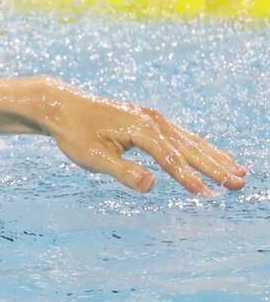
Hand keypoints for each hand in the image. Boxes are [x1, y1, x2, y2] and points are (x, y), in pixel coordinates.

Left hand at [32, 78, 246, 193]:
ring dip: (215, 157)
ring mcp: (153, 118)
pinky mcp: (150, 119)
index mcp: (140, 130)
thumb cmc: (74, 134)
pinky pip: (183, 135)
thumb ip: (122, 171)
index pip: (170, 159)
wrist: (62, 106)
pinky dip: (202, 147)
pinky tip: (216, 155)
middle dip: (215, 167)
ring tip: (239, 172)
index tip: (207, 195)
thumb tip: (151, 185)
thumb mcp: (92, 157)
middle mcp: (153, 121)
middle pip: (189, 148)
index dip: (188, 178)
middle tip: (239, 184)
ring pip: (191, 141)